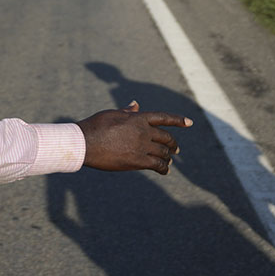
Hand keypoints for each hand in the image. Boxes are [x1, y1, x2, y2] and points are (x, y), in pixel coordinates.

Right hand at [76, 100, 191, 174]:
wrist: (84, 142)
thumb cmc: (95, 126)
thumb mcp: (112, 114)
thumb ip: (127, 111)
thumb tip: (136, 104)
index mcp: (138, 118)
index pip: (164, 118)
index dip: (178, 120)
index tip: (189, 123)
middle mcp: (143, 131)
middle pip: (166, 137)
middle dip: (173, 144)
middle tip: (175, 149)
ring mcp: (142, 146)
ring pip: (163, 153)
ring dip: (168, 157)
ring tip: (168, 161)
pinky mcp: (137, 161)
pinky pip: (157, 165)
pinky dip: (164, 168)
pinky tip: (165, 171)